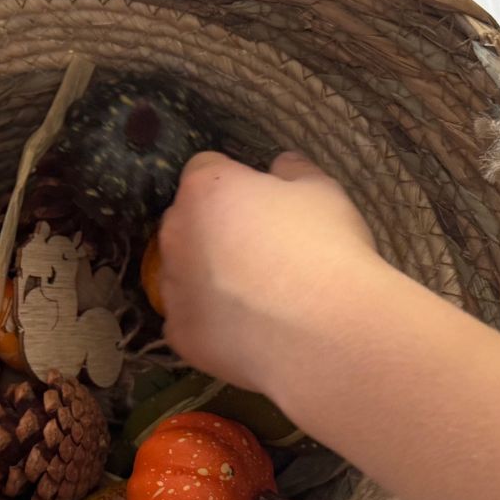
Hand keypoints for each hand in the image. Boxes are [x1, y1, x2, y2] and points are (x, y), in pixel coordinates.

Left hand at [156, 151, 389, 399]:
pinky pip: (189, 319)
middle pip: (188, 221)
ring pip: (184, 272)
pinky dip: (210, 322)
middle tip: (260, 250)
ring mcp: (172, 286)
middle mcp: (176, 233)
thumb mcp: (323, 192)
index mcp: (206, 189)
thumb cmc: (325, 249)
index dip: (235, 184)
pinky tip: (247, 329)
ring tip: (256, 295)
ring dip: (208, 276)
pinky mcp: (178, 332)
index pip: (206, 170)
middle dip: (214, 229)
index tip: (260, 203)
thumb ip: (294, 171)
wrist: (326, 333)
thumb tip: (281, 165)